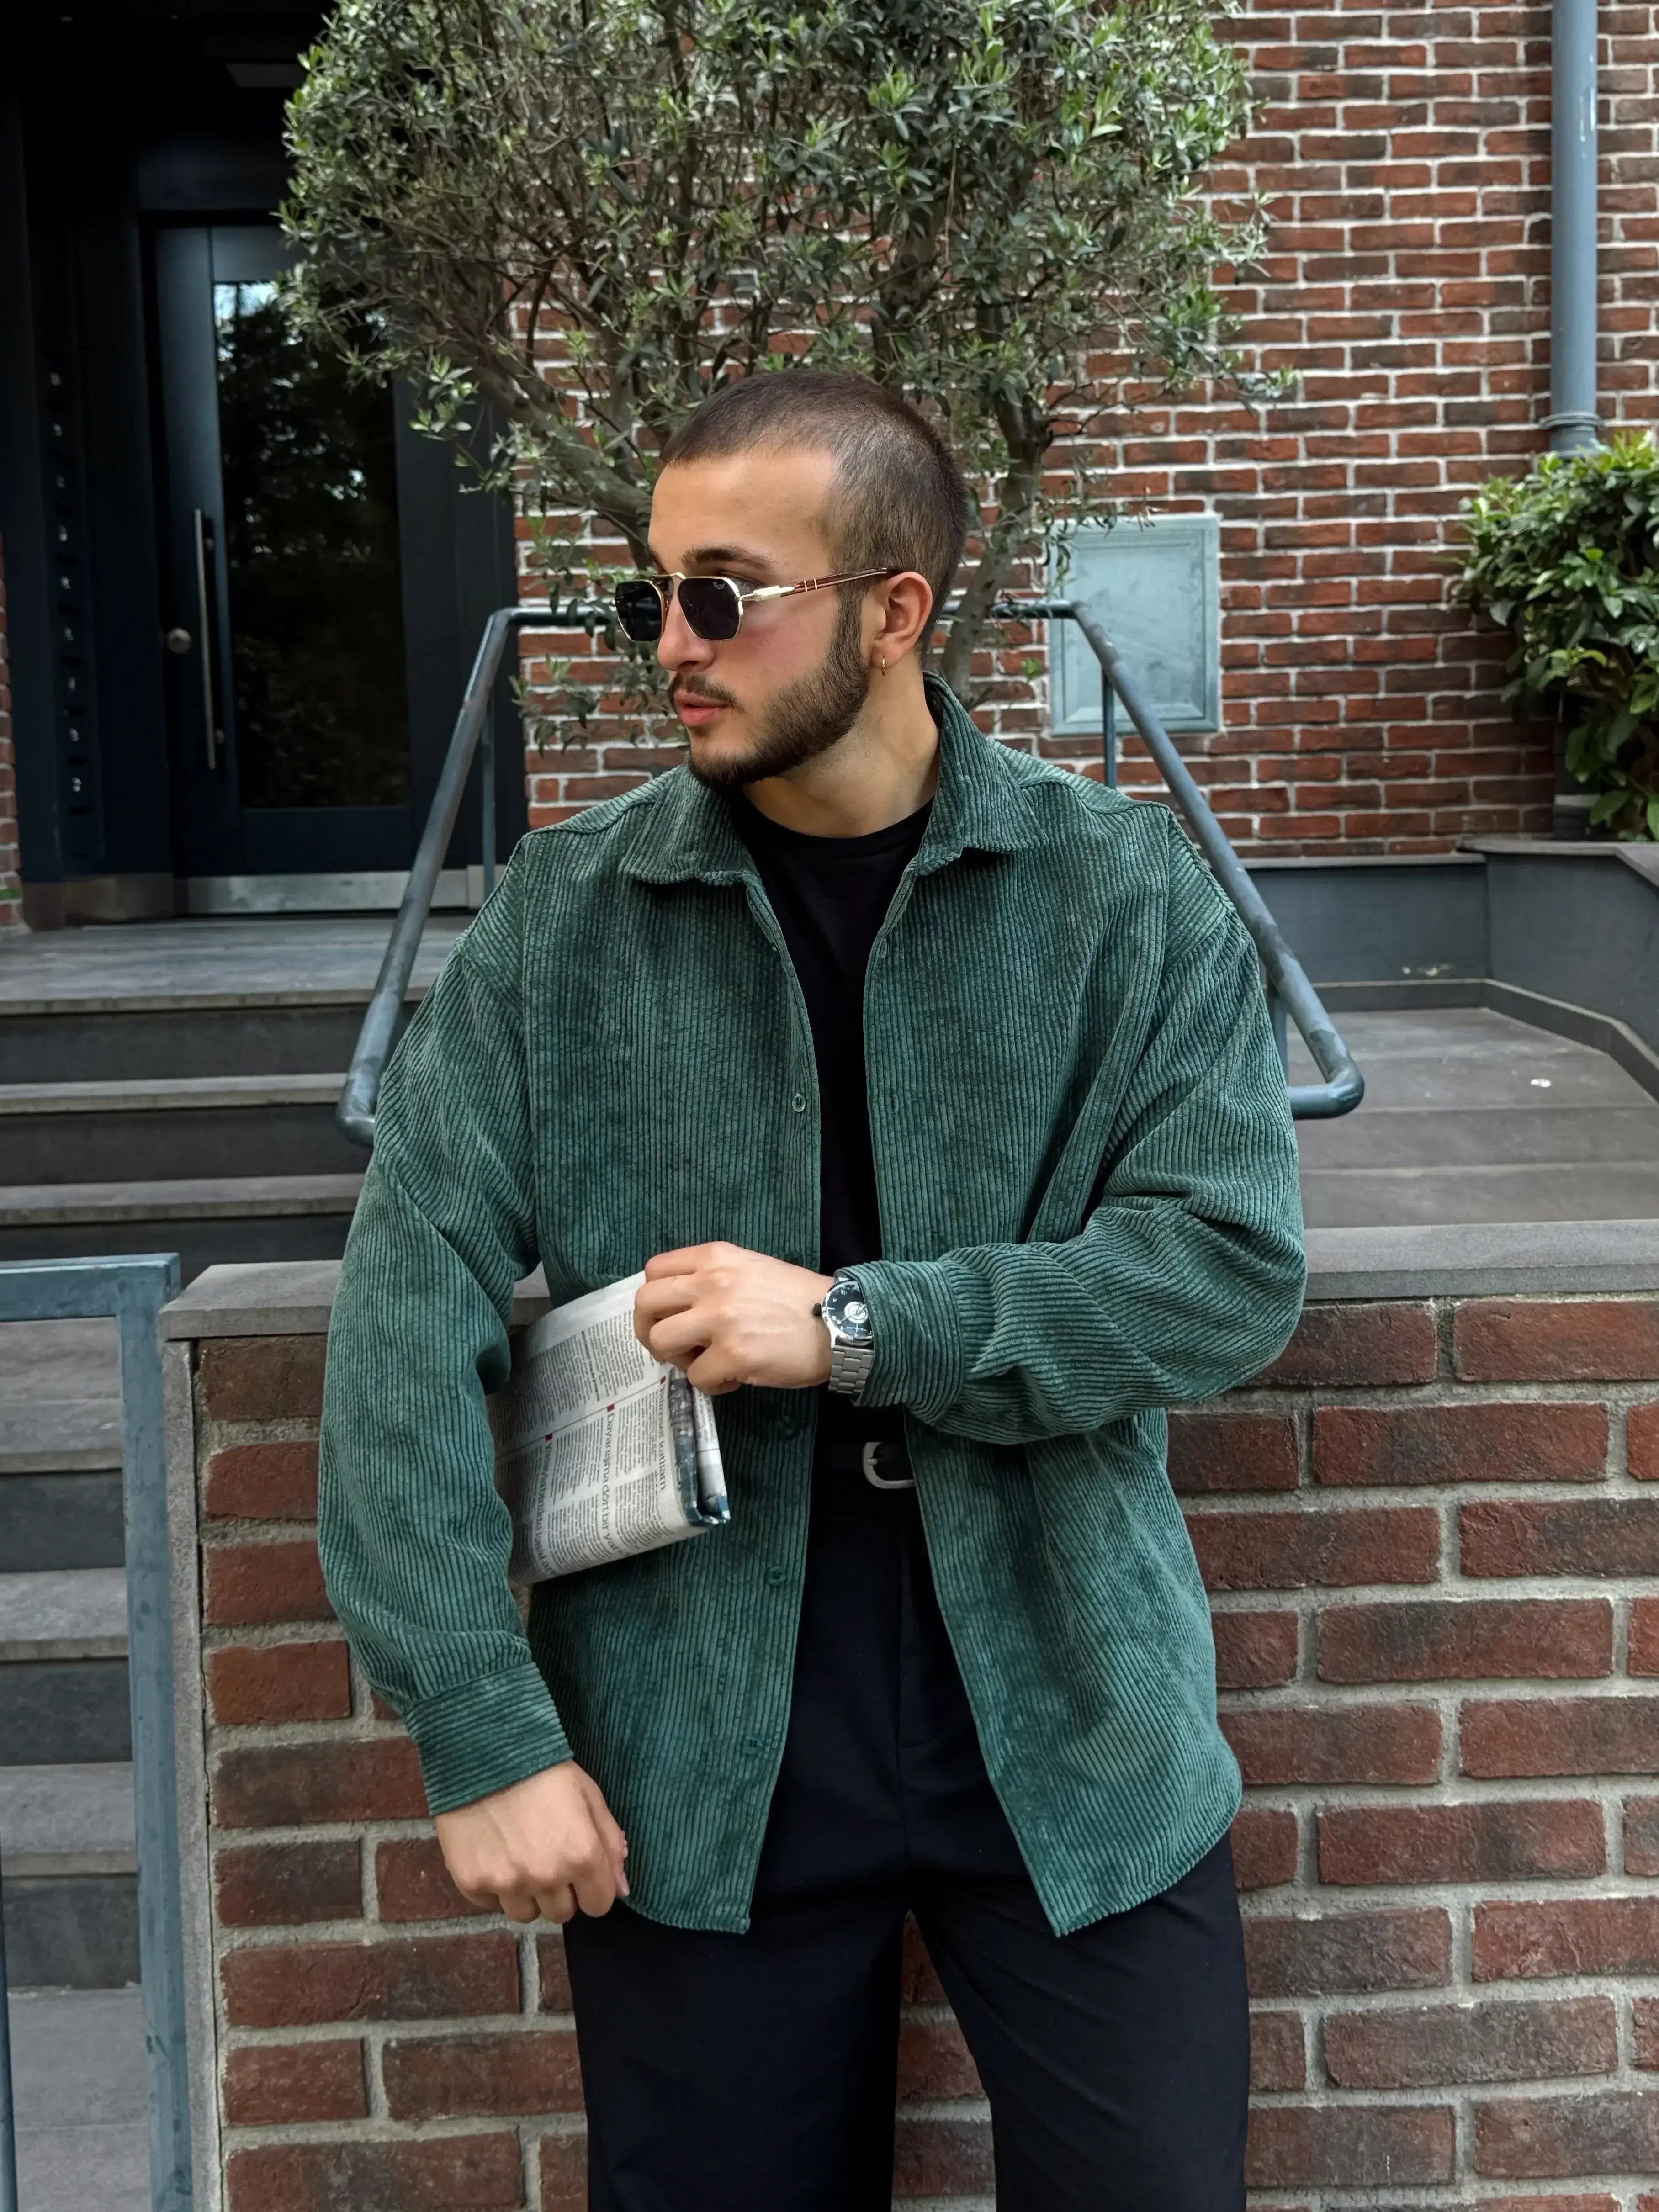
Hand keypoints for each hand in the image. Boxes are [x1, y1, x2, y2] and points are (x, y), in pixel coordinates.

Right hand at [435, 1761, 628, 1924]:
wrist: (482, 1752)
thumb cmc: (543, 1769)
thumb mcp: (588, 1795)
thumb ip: (610, 1843)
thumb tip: (621, 1889)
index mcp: (581, 1855)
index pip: (599, 1905)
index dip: (592, 1887)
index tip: (579, 1867)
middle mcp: (546, 1877)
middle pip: (562, 1913)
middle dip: (560, 1890)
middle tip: (546, 1854)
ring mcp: (507, 1883)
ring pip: (526, 1914)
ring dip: (527, 1893)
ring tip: (518, 1855)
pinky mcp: (472, 1884)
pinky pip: (491, 1905)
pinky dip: (495, 1887)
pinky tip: (494, 1853)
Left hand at [634, 1242, 832, 1393]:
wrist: (840, 1322)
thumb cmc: (798, 1299)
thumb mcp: (751, 1269)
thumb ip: (713, 1279)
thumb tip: (680, 1309)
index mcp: (715, 1257)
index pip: (654, 1271)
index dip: (655, 1300)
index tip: (669, 1317)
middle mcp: (712, 1281)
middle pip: (645, 1303)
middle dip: (650, 1331)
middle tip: (673, 1348)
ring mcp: (721, 1318)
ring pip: (662, 1341)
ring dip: (678, 1359)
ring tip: (706, 1363)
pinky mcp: (734, 1354)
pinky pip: (696, 1377)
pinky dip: (712, 1384)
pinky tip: (735, 1378)